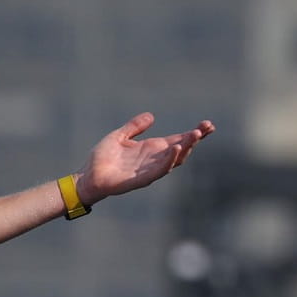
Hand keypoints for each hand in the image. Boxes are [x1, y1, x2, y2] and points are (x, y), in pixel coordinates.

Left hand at [77, 112, 215, 204]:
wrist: (87, 176)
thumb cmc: (102, 159)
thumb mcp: (119, 136)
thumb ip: (134, 127)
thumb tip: (151, 116)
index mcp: (152, 149)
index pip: (178, 140)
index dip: (193, 133)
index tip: (208, 124)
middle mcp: (154, 160)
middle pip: (181, 149)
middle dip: (195, 139)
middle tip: (208, 127)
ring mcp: (149, 170)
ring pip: (174, 160)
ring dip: (186, 147)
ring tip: (196, 135)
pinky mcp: (141, 180)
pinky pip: (159, 170)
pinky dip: (169, 160)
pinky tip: (177, 148)